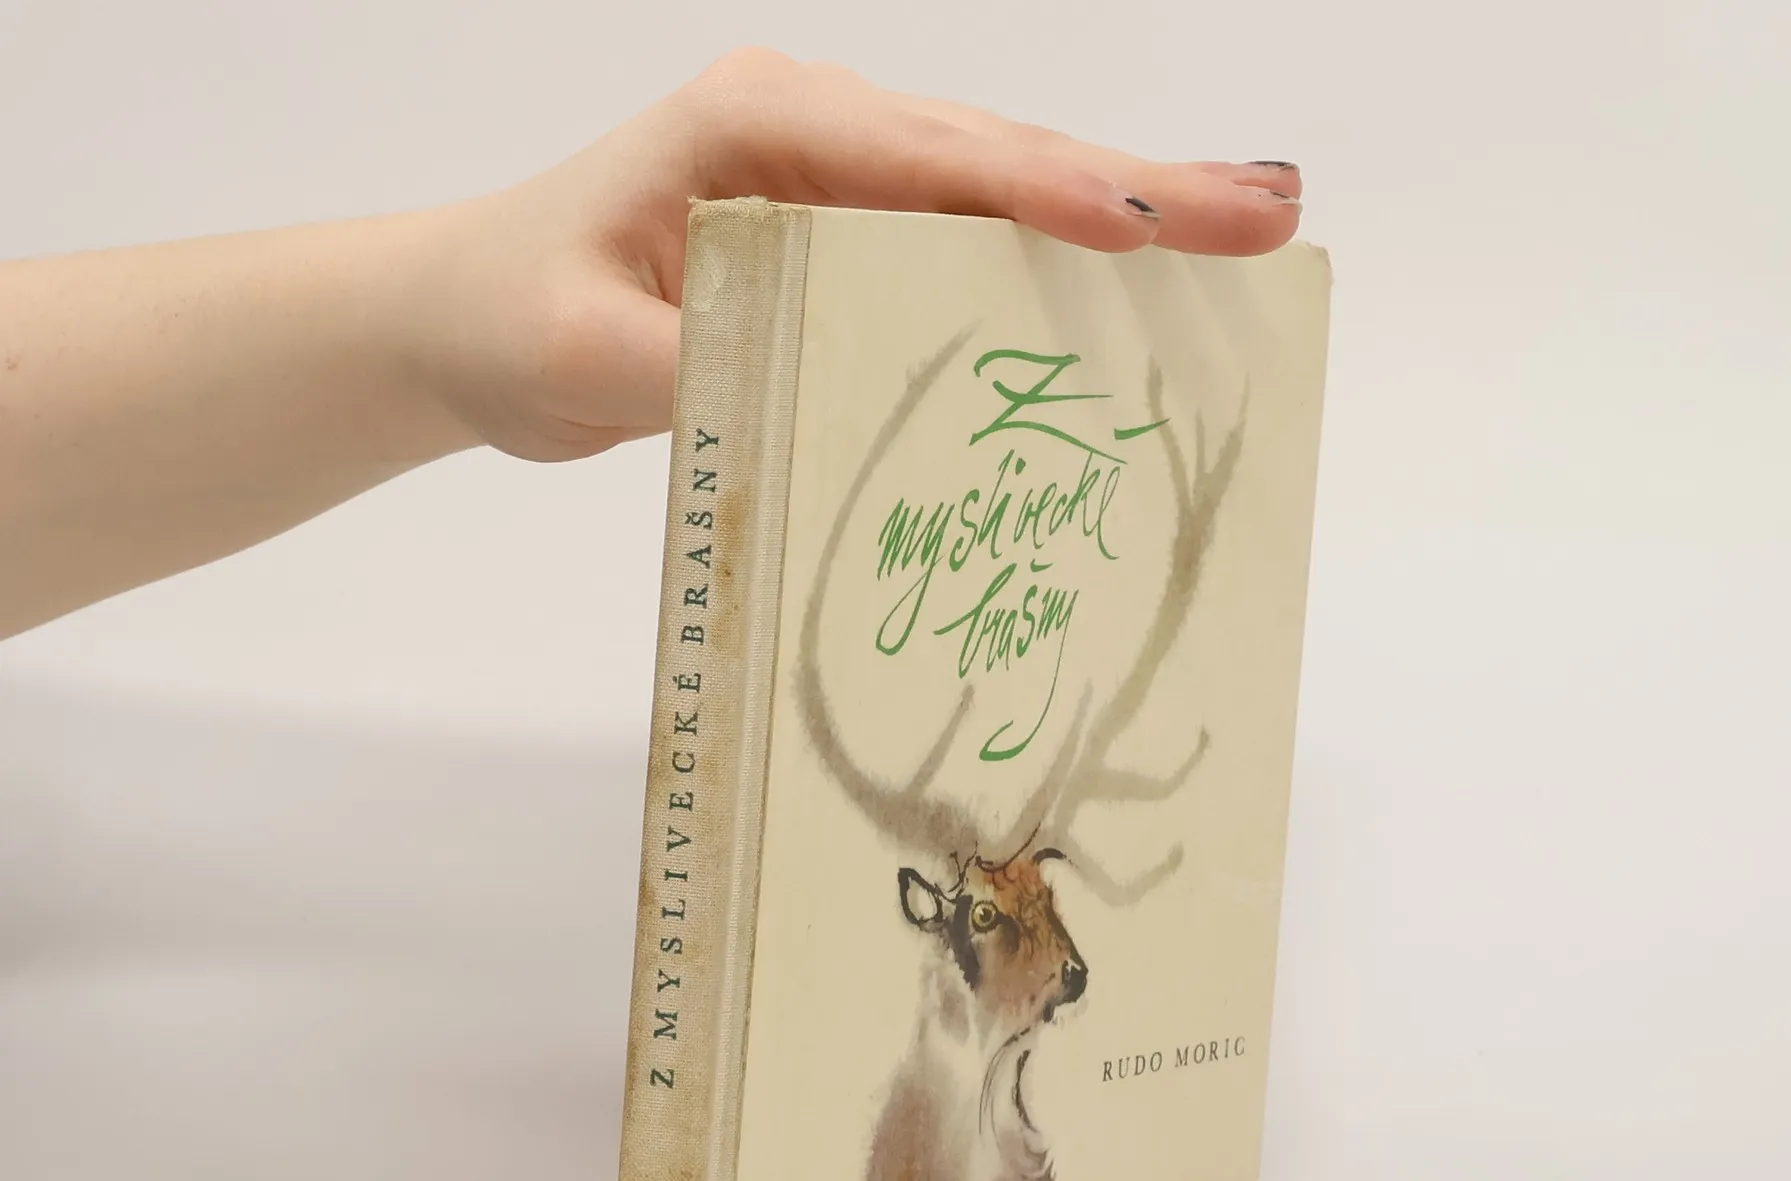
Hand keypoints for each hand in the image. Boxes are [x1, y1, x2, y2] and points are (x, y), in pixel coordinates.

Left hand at [412, 48, 1303, 462]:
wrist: (467, 314)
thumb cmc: (512, 315)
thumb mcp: (578, 358)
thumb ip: (683, 370)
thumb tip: (794, 389)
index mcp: (756, 128)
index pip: (926, 158)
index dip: (1044, 196)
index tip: (1145, 233)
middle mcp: (813, 128)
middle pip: (1000, 157)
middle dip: (1141, 191)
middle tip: (1270, 214)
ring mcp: (837, 174)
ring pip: (1005, 186)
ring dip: (1130, 210)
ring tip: (1253, 224)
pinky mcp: (846, 228)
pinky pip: (970, 236)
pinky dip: (1062, 253)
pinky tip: (1146, 269)